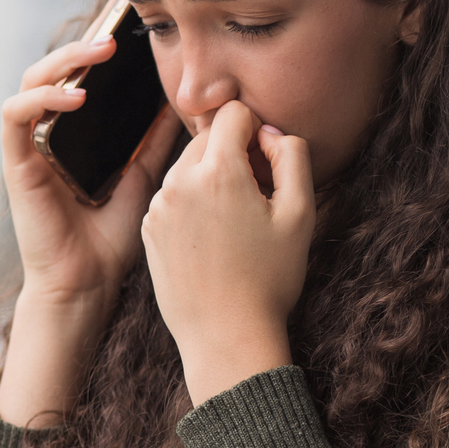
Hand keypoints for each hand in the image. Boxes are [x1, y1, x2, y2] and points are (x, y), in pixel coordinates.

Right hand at [1, 33, 181, 305]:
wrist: (88, 285)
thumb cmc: (110, 241)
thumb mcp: (145, 178)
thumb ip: (154, 141)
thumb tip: (179, 102)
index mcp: (74, 136)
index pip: (81, 77)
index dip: (97, 46)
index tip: (125, 20)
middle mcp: (47, 135)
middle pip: (55, 69)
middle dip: (84, 43)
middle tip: (119, 31)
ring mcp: (29, 147)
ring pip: (31, 81)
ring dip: (64, 60)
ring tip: (101, 54)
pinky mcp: (16, 164)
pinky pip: (16, 116)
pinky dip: (42, 98)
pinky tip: (75, 96)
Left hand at [142, 101, 315, 406]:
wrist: (225, 335)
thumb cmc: (269, 278)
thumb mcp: (300, 213)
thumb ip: (292, 156)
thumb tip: (269, 132)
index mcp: (217, 172)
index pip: (232, 112)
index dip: (256, 130)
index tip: (267, 164)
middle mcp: (178, 182)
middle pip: (206, 137)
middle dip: (232, 153)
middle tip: (255, 198)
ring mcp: (158, 206)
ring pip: (187, 167)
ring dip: (211, 179)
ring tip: (234, 225)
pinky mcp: (148, 228)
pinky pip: (173, 196)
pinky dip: (192, 204)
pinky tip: (212, 240)